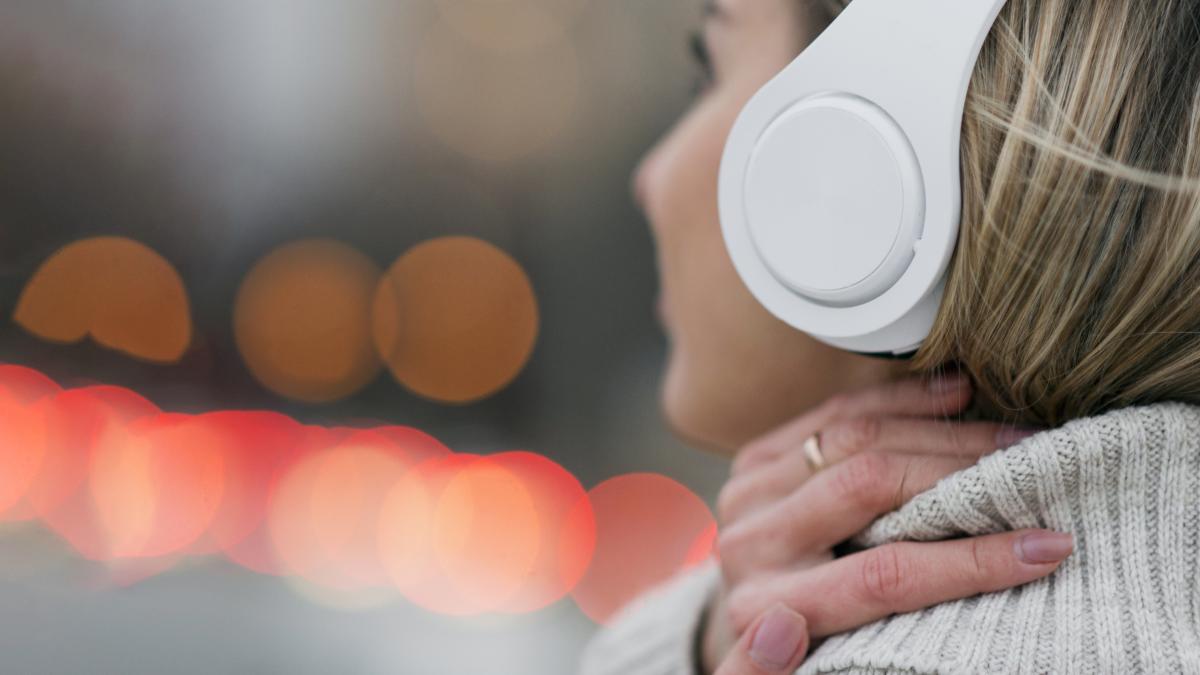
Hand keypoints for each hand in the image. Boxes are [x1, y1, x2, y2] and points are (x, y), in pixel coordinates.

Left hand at [701, 373, 1072, 672]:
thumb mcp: (825, 660)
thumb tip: (824, 622)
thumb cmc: (814, 645)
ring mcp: (746, 493)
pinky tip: (953, 395)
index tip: (1047, 548)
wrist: (753, 615)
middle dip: (959, 476)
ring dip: (937, 430)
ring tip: (1007, 436)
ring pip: (850, 437)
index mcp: (767, 608)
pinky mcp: (752, 458)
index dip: (971, 561)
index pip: (883, 577)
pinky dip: (896, 401)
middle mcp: (748, 546)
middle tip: (1031, 470)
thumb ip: (819, 646)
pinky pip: (832, 414)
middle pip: (865, 486)